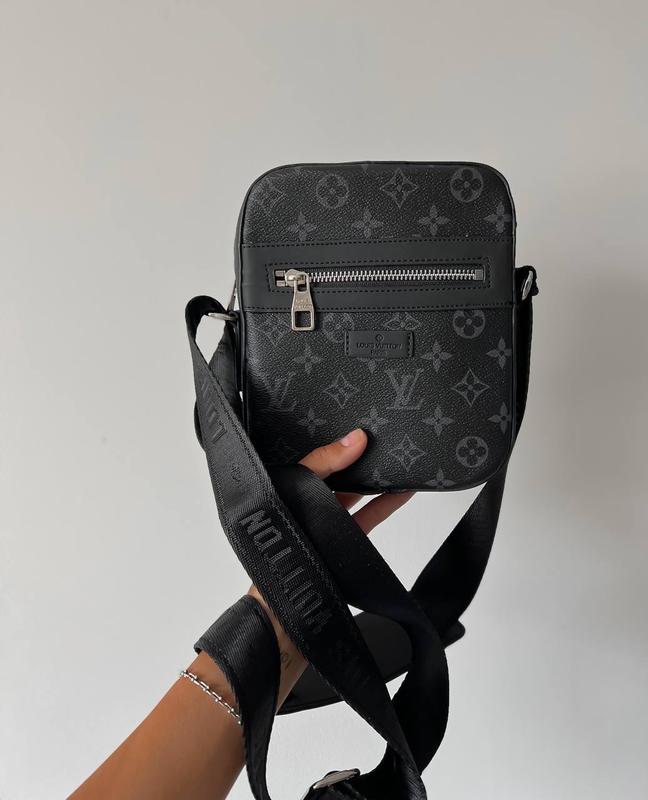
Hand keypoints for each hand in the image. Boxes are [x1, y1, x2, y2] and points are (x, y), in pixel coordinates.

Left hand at [248, 428, 413, 702]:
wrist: (287, 617)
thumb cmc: (278, 556)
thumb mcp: (293, 496)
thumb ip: (320, 465)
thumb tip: (354, 438)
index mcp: (283, 489)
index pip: (312, 457)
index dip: (334, 441)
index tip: (363, 426)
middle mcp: (302, 504)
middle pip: (335, 472)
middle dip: (356, 456)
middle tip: (384, 436)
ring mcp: (325, 524)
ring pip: (354, 493)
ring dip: (375, 478)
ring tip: (400, 458)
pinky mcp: (344, 544)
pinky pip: (368, 516)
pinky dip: (386, 503)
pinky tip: (404, 492)